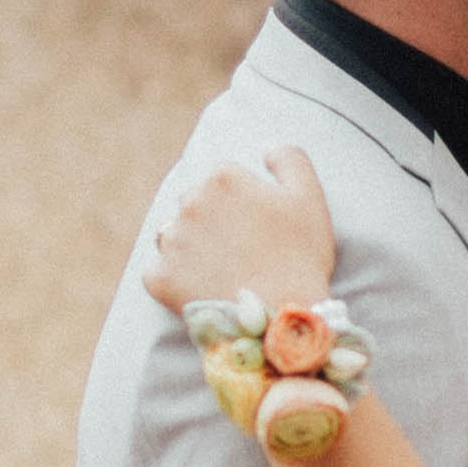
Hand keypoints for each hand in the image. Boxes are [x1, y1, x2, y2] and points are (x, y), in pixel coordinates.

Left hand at [147, 144, 340, 324]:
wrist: (282, 317)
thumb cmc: (301, 256)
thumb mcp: (310, 196)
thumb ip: (290, 158)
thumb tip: (266, 149)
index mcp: (223, 178)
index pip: (223, 180)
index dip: (243, 203)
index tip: (257, 228)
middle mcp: (190, 202)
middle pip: (193, 204)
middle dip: (211, 222)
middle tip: (240, 252)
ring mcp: (172, 240)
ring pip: (171, 235)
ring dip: (188, 248)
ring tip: (218, 271)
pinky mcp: (159, 277)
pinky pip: (157, 273)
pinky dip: (173, 281)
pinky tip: (200, 290)